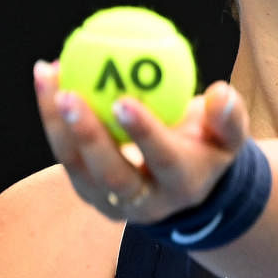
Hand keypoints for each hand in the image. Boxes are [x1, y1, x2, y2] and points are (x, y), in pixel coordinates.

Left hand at [33, 60, 248, 223]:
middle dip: (87, 136)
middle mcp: (145, 201)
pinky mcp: (88, 191)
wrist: (186, 186)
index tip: (124, 100)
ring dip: (56, 123)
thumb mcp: (230, 135)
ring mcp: (111, 201)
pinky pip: (65, 153)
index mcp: (184, 184)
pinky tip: (47, 77)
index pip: (162, 160)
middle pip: (110, 174)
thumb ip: (229, 115)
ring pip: (77, 167)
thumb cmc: (210, 146)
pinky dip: (51, 117)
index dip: (143, 132)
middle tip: (70, 94)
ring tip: (48, 76)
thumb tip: (219, 92)